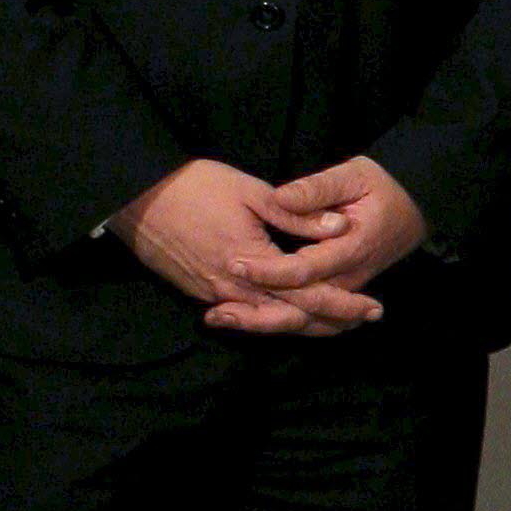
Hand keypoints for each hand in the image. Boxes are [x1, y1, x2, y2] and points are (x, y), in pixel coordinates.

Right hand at [109, 158, 376, 334]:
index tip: (374, 307)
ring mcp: (212, 293)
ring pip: (266, 320)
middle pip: (290, 317)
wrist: (135, 197)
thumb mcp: (251, 192)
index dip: (344, 303)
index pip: (308, 294)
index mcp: (252, 264)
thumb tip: (340, 227)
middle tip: (365, 320)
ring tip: (336, 323)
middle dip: (330, 322)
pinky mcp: (198, 291)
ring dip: (303, 323)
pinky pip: (242, 314)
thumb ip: (297, 214)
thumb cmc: (195, 187)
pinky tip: (289, 315)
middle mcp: (233, 289)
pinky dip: (271, 318)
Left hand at [215, 155, 427, 336]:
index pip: (305, 270)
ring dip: (262, 323)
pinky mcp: (340, 292)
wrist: (417, 206)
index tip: (234, 261)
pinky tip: (245, 318)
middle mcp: (349, 278)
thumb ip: (316, 189)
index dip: (269, 270)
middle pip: (301, 308)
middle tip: (215, 313)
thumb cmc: (383, 187)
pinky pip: (310, 316)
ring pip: (304, 319)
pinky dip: (277, 321)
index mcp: (352, 249)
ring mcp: (346, 290)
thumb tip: (281, 198)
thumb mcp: (354, 175)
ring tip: (220, 320)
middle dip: (257, 314)